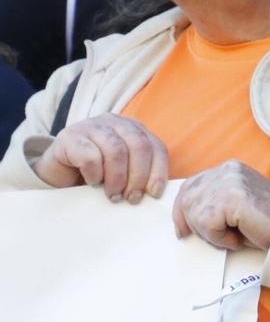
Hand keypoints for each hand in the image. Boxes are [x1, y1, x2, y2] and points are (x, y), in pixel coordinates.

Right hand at [33, 113, 168, 199]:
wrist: (59, 175)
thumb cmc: (98, 175)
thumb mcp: (125, 173)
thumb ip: (142, 175)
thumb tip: (156, 193)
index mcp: (134, 129)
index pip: (156, 147)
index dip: (158, 172)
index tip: (153, 194)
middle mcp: (115, 123)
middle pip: (139, 146)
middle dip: (138, 177)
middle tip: (131, 198)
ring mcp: (92, 126)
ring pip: (116, 150)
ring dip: (117, 178)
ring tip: (113, 195)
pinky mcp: (69, 136)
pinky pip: (89, 155)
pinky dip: (94, 173)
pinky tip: (92, 181)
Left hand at [172, 160, 269, 250]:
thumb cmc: (269, 224)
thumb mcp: (235, 207)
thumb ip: (213, 202)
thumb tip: (183, 220)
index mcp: (229, 169)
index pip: (189, 186)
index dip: (181, 211)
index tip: (183, 231)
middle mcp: (227, 170)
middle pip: (187, 200)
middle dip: (194, 225)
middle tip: (216, 239)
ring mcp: (229, 181)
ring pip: (195, 214)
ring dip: (210, 235)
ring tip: (233, 237)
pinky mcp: (231, 197)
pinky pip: (207, 224)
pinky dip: (219, 238)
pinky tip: (238, 239)